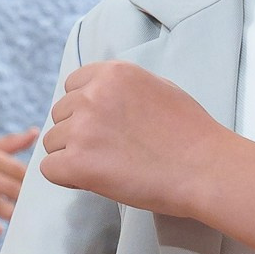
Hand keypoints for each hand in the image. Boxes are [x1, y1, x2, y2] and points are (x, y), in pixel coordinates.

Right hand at [0, 130, 36, 236]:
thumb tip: (36, 132)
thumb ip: (11, 143)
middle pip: (15, 190)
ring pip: (0, 206)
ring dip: (14, 215)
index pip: (22, 172)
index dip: (36, 184)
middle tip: (39, 213)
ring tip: (22, 222)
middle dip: (28, 202)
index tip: (43, 194)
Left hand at [42, 62, 226, 219]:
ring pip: (53, 143)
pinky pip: (49, 169)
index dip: (84, 111)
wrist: (205, 168)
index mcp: (112, 73)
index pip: (72, 87)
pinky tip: (95, 180)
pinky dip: (68, 178)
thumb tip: (97, 95)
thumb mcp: (157, 88)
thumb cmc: (191, 135)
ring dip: (72, 156)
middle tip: (110, 152)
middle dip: (77, 134)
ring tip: (109, 167)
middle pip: (60, 115)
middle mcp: (92, 95)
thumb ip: (122, 89)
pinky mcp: (78, 162)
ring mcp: (83, 128)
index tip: (104, 128)